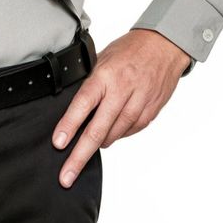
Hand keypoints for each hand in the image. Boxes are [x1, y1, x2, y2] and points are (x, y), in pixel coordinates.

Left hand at [51, 28, 191, 187]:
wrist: (164, 45)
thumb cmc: (130, 50)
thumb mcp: (102, 58)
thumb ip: (90, 82)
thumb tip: (71, 106)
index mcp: (105, 76)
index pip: (83, 104)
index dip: (69, 126)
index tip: (59, 144)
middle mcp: (121, 91)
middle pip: (98, 130)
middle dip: (80, 156)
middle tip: (66, 176)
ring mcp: (138, 103)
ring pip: (115, 135)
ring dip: (99, 145)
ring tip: (84, 152)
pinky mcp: (150, 112)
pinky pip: (130, 131)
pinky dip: (118, 135)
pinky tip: (111, 134)